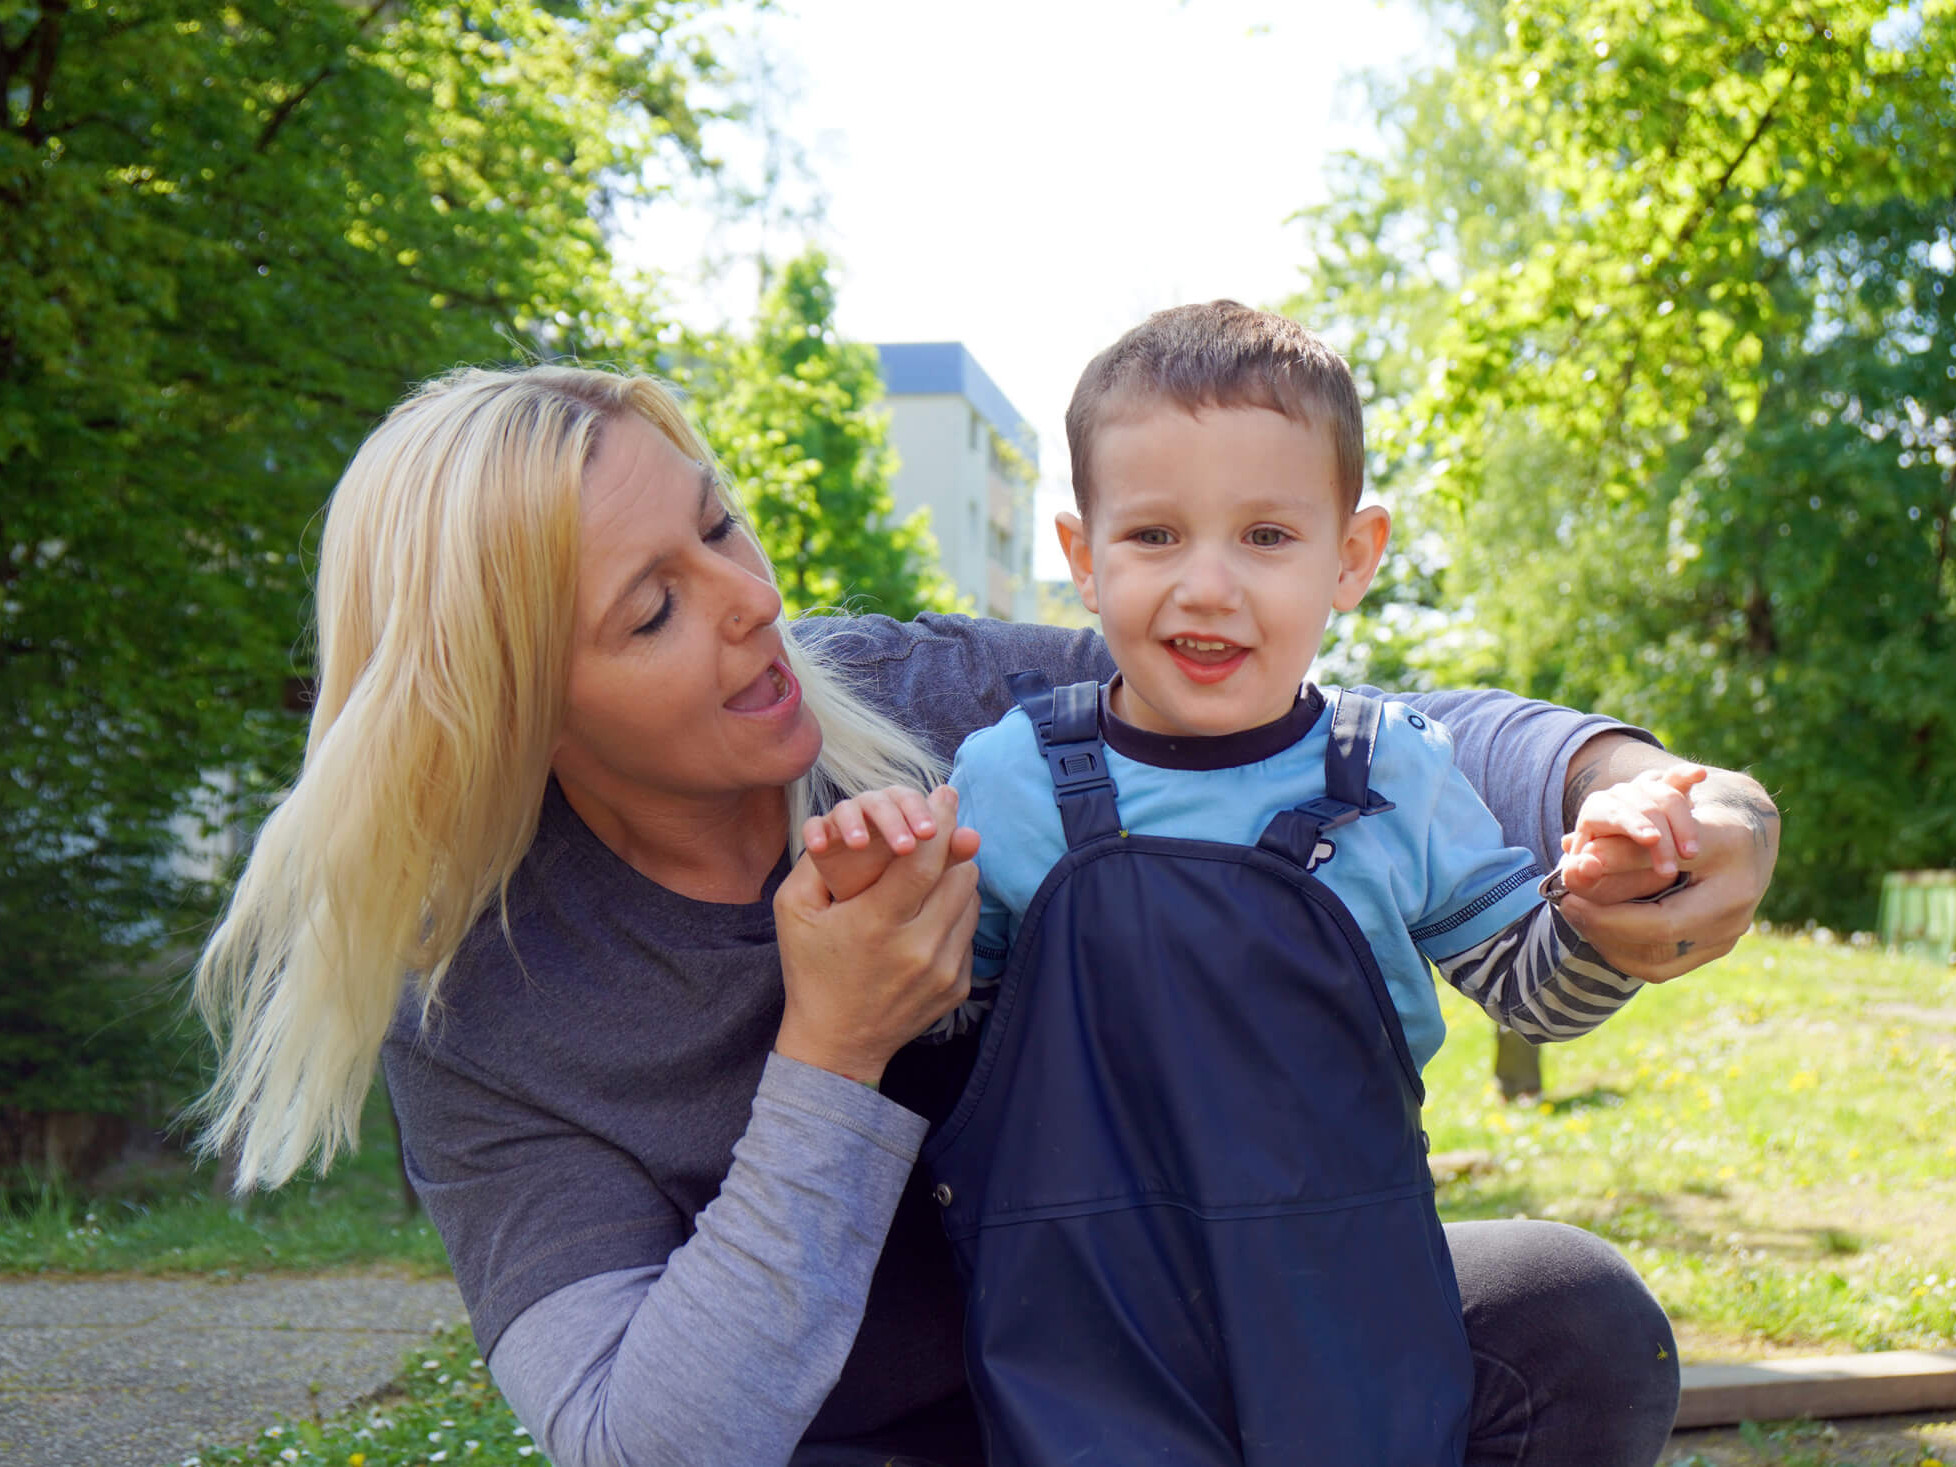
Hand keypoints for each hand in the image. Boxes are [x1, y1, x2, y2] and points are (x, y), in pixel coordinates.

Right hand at [773, 785, 981, 1086]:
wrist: (836, 1042)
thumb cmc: (810, 970)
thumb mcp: (793, 911)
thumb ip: (817, 860)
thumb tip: (851, 821)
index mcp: (875, 924)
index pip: (925, 860)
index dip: (940, 820)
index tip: (944, 793)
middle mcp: (916, 948)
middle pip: (959, 874)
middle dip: (950, 845)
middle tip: (940, 829)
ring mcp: (941, 970)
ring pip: (970, 899)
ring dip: (956, 876)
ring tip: (934, 870)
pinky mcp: (957, 986)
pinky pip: (969, 930)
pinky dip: (956, 912)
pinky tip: (932, 911)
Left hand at [1557, 765, 1779, 981]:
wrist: (1744, 835)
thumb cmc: (1702, 821)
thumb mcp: (1670, 823)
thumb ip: (1627, 849)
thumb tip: (1579, 866)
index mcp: (1732, 891)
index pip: (1661, 923)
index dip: (1609, 917)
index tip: (1570, 897)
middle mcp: (1733, 924)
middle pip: (1657, 948)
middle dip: (1604, 930)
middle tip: (1568, 906)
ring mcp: (1723, 941)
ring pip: (1655, 965)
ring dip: (1609, 943)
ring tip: (1580, 914)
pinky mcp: (1709, 949)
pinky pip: (1660, 966)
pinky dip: (1624, 950)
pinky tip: (1599, 927)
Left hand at [1558, 764, 1706, 890]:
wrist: (1620, 864)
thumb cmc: (1603, 873)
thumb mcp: (1589, 881)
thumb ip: (1582, 876)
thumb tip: (1587, 864)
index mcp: (1595, 813)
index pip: (1610, 811)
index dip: (1631, 823)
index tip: (1651, 840)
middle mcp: (1619, 796)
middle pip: (1643, 805)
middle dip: (1661, 836)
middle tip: (1671, 870)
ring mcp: (1645, 790)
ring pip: (1667, 796)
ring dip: (1683, 824)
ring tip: (1690, 855)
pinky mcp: (1669, 790)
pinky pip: (1678, 778)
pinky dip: (1687, 775)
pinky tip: (1699, 774)